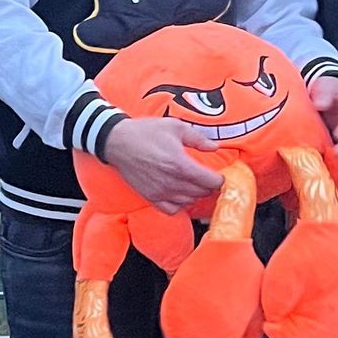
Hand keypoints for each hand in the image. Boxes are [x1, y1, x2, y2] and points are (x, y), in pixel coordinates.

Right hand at [103, 116, 221, 213]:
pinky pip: (172, 210)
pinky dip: (180, 204)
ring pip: (190, 201)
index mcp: (180, 165)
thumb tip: (214, 147)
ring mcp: (160, 192)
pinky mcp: (150, 197)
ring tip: (194, 183)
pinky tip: (180, 193)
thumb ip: (198, 138)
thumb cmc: (145, 132)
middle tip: (208, 177)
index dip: (220, 179)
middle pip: (203, 193)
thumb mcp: (175, 127)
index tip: (220, 174)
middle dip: (209, 186)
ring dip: (195, 194)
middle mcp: (171, 182)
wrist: (117, 142)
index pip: (212, 182)